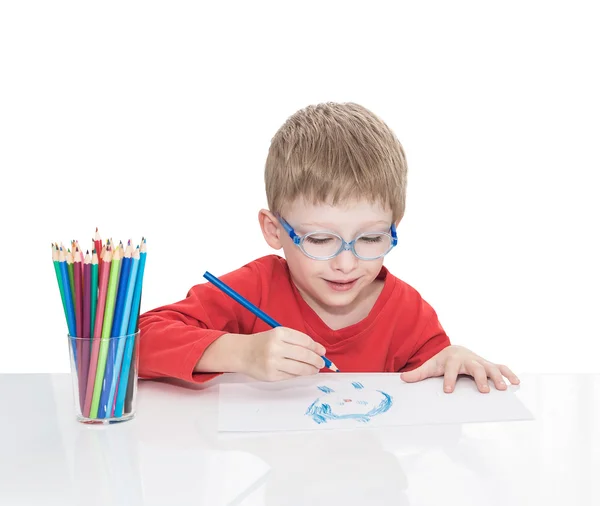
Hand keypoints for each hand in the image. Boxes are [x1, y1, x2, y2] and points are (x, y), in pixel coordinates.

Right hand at [239, 327, 325, 380]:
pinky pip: (291, 376)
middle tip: (322, 363)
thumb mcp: (278, 335)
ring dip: (311, 370)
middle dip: (316, 360)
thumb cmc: (264, 343)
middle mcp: (276, 347)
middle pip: (304, 355)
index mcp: (279, 333)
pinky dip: (299, 374)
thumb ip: (296, 341)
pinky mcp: (271, 375)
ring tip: (315, 369)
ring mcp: (273, 362)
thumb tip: (319, 351)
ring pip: (299, 368)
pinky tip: (302, 372)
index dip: (316, 347)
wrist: (242, 353)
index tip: (322, 351)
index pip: (304, 341)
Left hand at [400, 345, 519, 392]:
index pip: (450, 370)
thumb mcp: (430, 365)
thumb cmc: (443, 361)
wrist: (455, 350)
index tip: (448, 391)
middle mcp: (468, 360)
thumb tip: (403, 378)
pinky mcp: (488, 365)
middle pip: (475, 368)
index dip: (449, 380)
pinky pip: (502, 367)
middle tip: (483, 391)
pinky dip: (510, 374)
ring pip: (491, 367)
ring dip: (498, 377)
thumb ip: (418, 373)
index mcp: (452, 360)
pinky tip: (516, 382)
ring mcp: (480, 362)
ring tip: (503, 389)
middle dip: (480, 378)